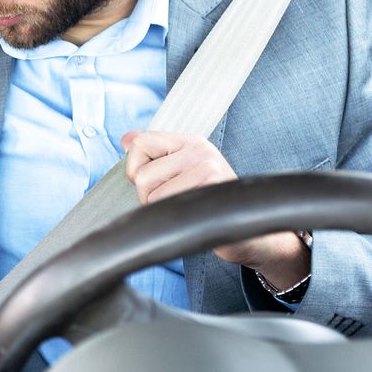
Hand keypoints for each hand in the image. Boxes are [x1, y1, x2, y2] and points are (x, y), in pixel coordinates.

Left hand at [121, 130, 308, 286]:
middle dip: (148, 197)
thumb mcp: (182, 174)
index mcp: (190, 142)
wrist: (246, 232)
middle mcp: (200, 150)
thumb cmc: (208, 204)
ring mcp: (209, 167)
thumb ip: (154, 155)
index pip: (140, 144)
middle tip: (176, 202)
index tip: (154, 182)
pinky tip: (190, 215)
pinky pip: (168, 204)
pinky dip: (172, 216)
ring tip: (185, 209)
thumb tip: (126, 139)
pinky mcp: (213, 186)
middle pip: (142, 175)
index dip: (135, 168)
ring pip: (152, 194)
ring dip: (161, 210)